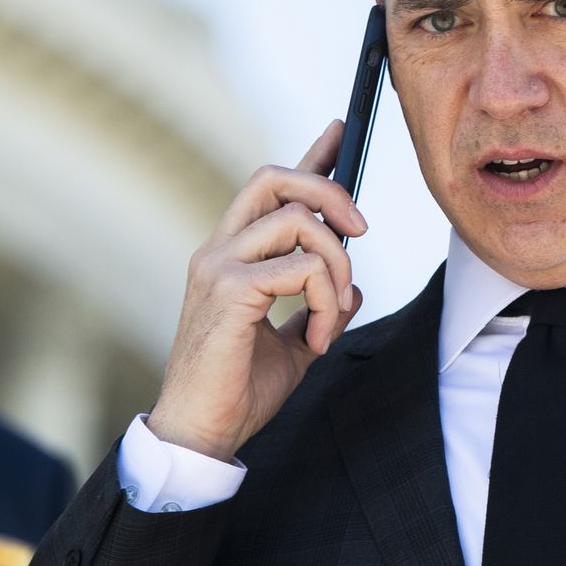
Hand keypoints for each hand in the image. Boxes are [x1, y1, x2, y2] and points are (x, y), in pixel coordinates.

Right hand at [147, 121, 366, 460]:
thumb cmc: (238, 391)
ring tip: (332, 316)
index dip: (310, 158)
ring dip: (337, 267)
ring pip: (299, 222)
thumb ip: (317, 310)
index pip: (270, 190)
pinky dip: (325, 301)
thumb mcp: (293, 345)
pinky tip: (317, 340)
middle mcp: (219, 250)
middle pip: (275, 178)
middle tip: (361, 232)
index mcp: (231, 256)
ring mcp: (219, 267)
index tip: (341, 131)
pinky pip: (302, 269)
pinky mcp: (229, 291)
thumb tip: (353, 289)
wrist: (203, 433)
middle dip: (330, 192)